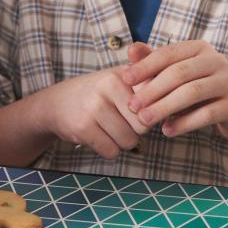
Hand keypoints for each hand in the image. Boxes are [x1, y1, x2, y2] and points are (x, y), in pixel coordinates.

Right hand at [30, 68, 147, 159]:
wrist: (55, 103)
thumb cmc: (96, 93)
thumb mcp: (119, 79)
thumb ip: (147, 79)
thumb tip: (171, 93)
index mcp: (121, 75)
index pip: (152, 109)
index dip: (145, 117)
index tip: (132, 113)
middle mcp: (107, 87)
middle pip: (142, 127)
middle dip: (134, 132)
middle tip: (118, 122)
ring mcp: (94, 107)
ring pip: (128, 142)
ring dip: (120, 142)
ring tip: (107, 129)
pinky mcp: (82, 127)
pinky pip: (111, 151)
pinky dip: (107, 150)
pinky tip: (97, 136)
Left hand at [120, 40, 227, 139]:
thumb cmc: (202, 90)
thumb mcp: (178, 74)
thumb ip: (155, 62)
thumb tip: (130, 51)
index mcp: (200, 48)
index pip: (168, 53)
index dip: (145, 66)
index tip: (125, 80)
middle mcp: (217, 60)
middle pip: (178, 73)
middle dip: (152, 90)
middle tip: (132, 107)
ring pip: (192, 93)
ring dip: (164, 107)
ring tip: (145, 120)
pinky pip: (206, 114)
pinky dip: (184, 123)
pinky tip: (167, 131)